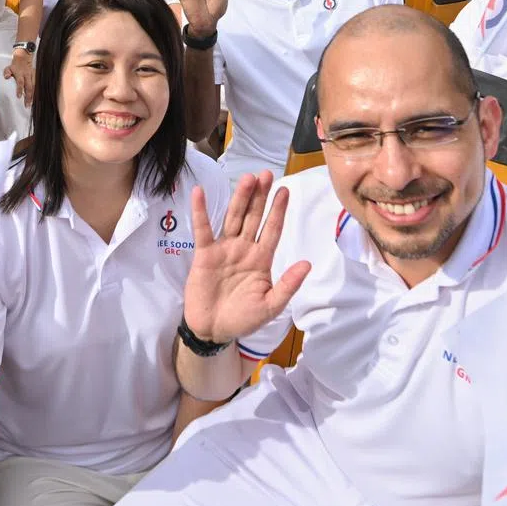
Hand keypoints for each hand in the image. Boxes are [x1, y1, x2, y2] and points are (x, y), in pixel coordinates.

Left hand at [4, 49, 34, 106]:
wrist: (24, 58)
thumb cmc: (15, 65)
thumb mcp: (9, 67)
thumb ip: (7, 72)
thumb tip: (6, 77)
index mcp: (20, 74)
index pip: (20, 82)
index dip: (20, 90)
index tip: (19, 97)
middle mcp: (27, 75)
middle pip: (29, 87)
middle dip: (28, 96)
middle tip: (26, 105)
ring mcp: (32, 76)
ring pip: (34, 87)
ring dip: (32, 96)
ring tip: (31, 103)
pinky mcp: (35, 76)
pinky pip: (36, 86)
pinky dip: (35, 93)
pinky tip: (34, 98)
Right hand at [182, 173, 309, 342]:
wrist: (213, 331)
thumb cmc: (243, 319)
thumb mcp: (270, 306)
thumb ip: (288, 285)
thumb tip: (307, 263)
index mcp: (262, 259)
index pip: (272, 229)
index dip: (278, 210)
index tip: (285, 190)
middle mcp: (244, 248)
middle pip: (253, 217)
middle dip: (260, 196)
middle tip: (266, 174)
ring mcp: (224, 249)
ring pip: (233, 218)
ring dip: (240, 198)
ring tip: (247, 178)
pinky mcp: (204, 254)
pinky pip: (203, 229)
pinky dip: (201, 211)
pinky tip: (199, 193)